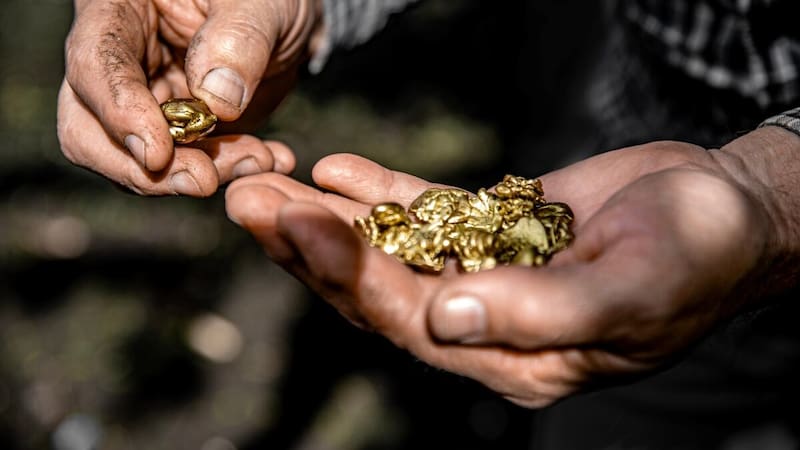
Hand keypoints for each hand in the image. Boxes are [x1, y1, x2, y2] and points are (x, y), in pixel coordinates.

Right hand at [58, 0, 322, 195]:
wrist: (287, 24)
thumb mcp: (261, 3)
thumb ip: (238, 40)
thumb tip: (215, 99)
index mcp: (118, 10)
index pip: (94, 65)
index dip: (119, 113)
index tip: (157, 154)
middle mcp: (118, 62)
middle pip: (89, 130)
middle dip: (143, 169)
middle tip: (204, 181)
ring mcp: (143, 104)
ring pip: (137, 162)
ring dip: (195, 174)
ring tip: (259, 159)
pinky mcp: (175, 136)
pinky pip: (185, 170)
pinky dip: (226, 173)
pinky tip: (269, 159)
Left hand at [225, 132, 782, 406]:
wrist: (726, 210)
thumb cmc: (695, 256)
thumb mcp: (632, 289)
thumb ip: (538, 314)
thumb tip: (443, 318)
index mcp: (514, 356)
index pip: (411, 323)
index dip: (350, 275)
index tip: (295, 224)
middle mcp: (487, 323)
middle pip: (379, 289)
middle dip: (311, 248)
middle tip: (247, 200)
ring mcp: (486, 274)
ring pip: (389, 251)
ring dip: (328, 219)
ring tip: (268, 183)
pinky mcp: (494, 230)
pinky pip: (426, 213)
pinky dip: (383, 192)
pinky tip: (337, 169)